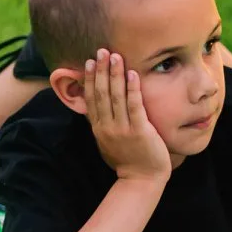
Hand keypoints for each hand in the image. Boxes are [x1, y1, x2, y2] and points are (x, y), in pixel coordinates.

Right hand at [84, 49, 171, 182]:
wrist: (142, 180)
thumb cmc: (128, 161)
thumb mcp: (108, 143)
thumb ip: (103, 125)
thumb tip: (97, 111)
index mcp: (99, 129)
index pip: (91, 99)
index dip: (89, 79)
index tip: (89, 62)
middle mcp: (107, 127)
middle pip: (101, 94)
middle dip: (100, 71)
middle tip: (101, 51)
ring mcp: (123, 129)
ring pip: (116, 97)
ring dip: (114, 74)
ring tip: (115, 56)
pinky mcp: (140, 131)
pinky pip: (134, 106)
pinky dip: (132, 89)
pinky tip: (132, 74)